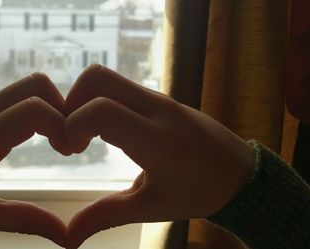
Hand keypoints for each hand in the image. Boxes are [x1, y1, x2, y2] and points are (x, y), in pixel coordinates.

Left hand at [0, 73, 70, 246]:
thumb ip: (23, 220)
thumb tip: (66, 236)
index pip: (32, 110)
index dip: (62, 124)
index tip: (70, 152)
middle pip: (34, 84)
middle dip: (63, 107)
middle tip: (69, 142)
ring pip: (25, 87)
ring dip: (49, 107)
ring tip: (57, 142)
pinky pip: (13, 97)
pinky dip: (35, 109)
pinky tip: (38, 138)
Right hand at [64, 65, 254, 247]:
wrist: (241, 172)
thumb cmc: (199, 192)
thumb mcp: (152, 208)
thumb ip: (106, 216)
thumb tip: (68, 238)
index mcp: (157, 140)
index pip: (101, 110)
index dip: (73, 125)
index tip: (72, 150)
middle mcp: (157, 109)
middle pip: (97, 77)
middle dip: (71, 102)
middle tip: (73, 137)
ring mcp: (158, 98)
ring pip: (106, 77)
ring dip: (84, 102)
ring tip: (87, 139)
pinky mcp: (158, 97)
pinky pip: (119, 87)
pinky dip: (100, 102)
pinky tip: (105, 134)